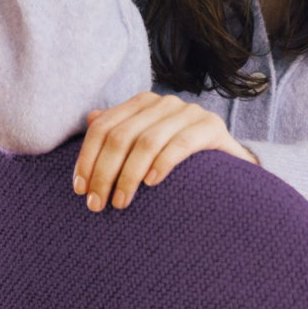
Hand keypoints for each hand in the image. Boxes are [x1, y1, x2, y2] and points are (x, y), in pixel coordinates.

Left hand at [72, 91, 259, 212]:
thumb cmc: (175, 159)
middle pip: (121, 135)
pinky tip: (151, 184)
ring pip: (147, 141)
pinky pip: (180, 144)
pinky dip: (162, 164)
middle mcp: (165, 102)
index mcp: (143, 103)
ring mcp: (190, 112)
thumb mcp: (144, 145)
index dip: (87, 158)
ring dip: (128, 175)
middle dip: (104, 173)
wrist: (227, 166)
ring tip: (121, 203)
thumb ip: (119, 130)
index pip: (104, 126)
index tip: (81, 190)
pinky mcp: (212, 127)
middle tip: (97, 205)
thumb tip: (91, 117)